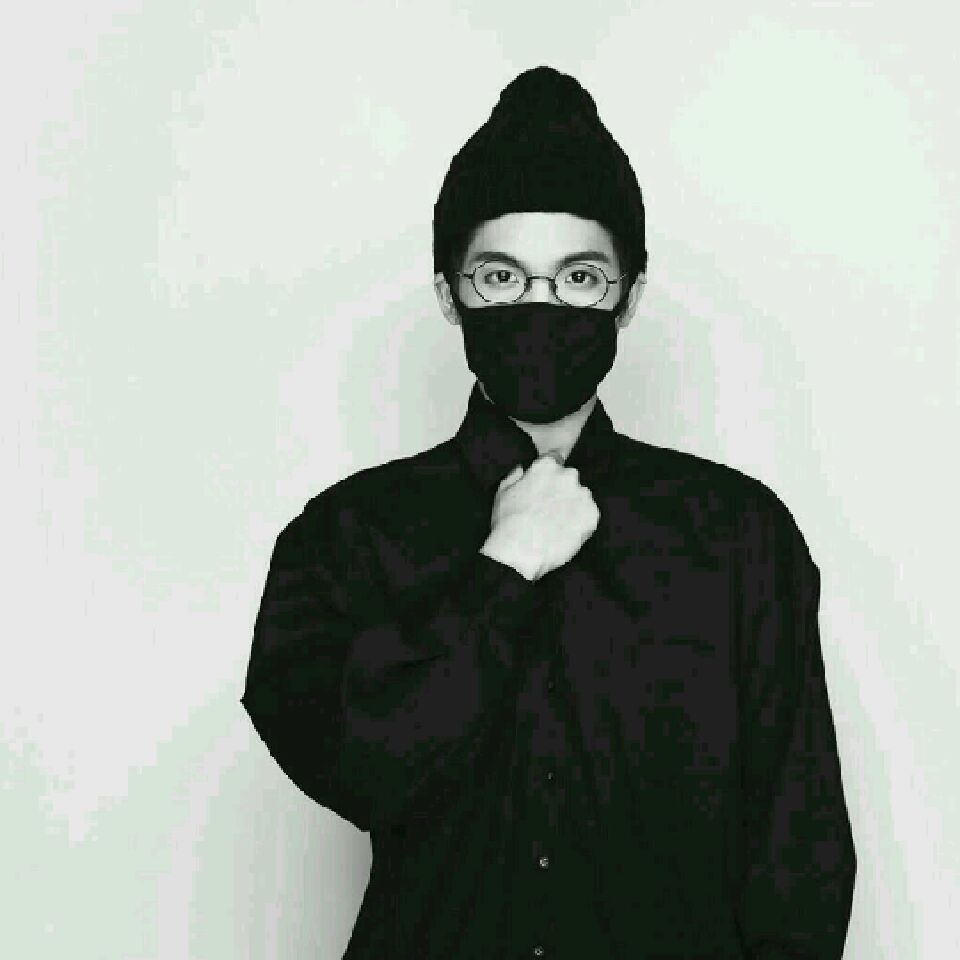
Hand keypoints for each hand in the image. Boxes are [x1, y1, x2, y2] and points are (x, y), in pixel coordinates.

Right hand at [481, 452, 599, 580]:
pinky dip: (580, 522)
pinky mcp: (592, 516)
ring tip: (557, 524)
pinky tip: (565, 532)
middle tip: (549, 509)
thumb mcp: (502, 492)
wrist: (521, 552)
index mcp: (546, 466)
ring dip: (573, 505)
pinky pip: (589, 515)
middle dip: (562, 489)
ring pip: (581, 497)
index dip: (550, 473)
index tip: (546, 484)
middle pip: (569, 478)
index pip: (555, 458)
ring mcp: (582, 495)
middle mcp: (568, 475)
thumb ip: (515, 474)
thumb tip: (523, 469)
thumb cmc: (507, 522)